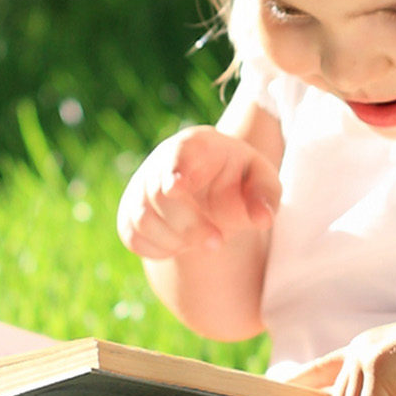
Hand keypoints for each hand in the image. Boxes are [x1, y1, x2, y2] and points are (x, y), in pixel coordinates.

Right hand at [116, 126, 280, 259]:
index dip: (174, 169)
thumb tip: (262, 219)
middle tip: (217, 243)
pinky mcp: (130, 214)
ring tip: (207, 242)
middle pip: (158, 193)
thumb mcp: (261, 181)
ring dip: (176, 240)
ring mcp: (140, 188)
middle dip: (188, 225)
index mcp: (196, 145)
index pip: (179, 152)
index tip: (176, 187)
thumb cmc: (240, 180)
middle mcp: (160, 163)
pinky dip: (160, 250)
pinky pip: (133, 238)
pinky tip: (183, 244)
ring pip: (142, 219)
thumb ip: (265, 195)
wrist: (216, 192)